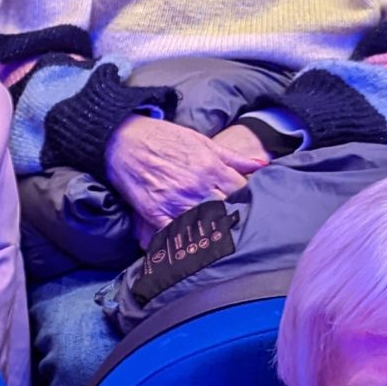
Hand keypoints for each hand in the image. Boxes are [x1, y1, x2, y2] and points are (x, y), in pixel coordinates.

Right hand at [105, 113, 263, 238]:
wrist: (124, 140)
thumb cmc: (163, 138)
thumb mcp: (202, 142)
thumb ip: (233, 157)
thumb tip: (262, 165)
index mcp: (211, 167)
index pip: (242, 191)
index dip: (248, 199)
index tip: (248, 205)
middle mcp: (196, 186)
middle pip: (226, 212)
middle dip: (233, 218)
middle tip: (236, 226)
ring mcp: (175, 202)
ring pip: (205, 226)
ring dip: (213, 233)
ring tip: (219, 239)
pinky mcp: (155, 213)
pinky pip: (175, 234)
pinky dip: (186, 242)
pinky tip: (194, 247)